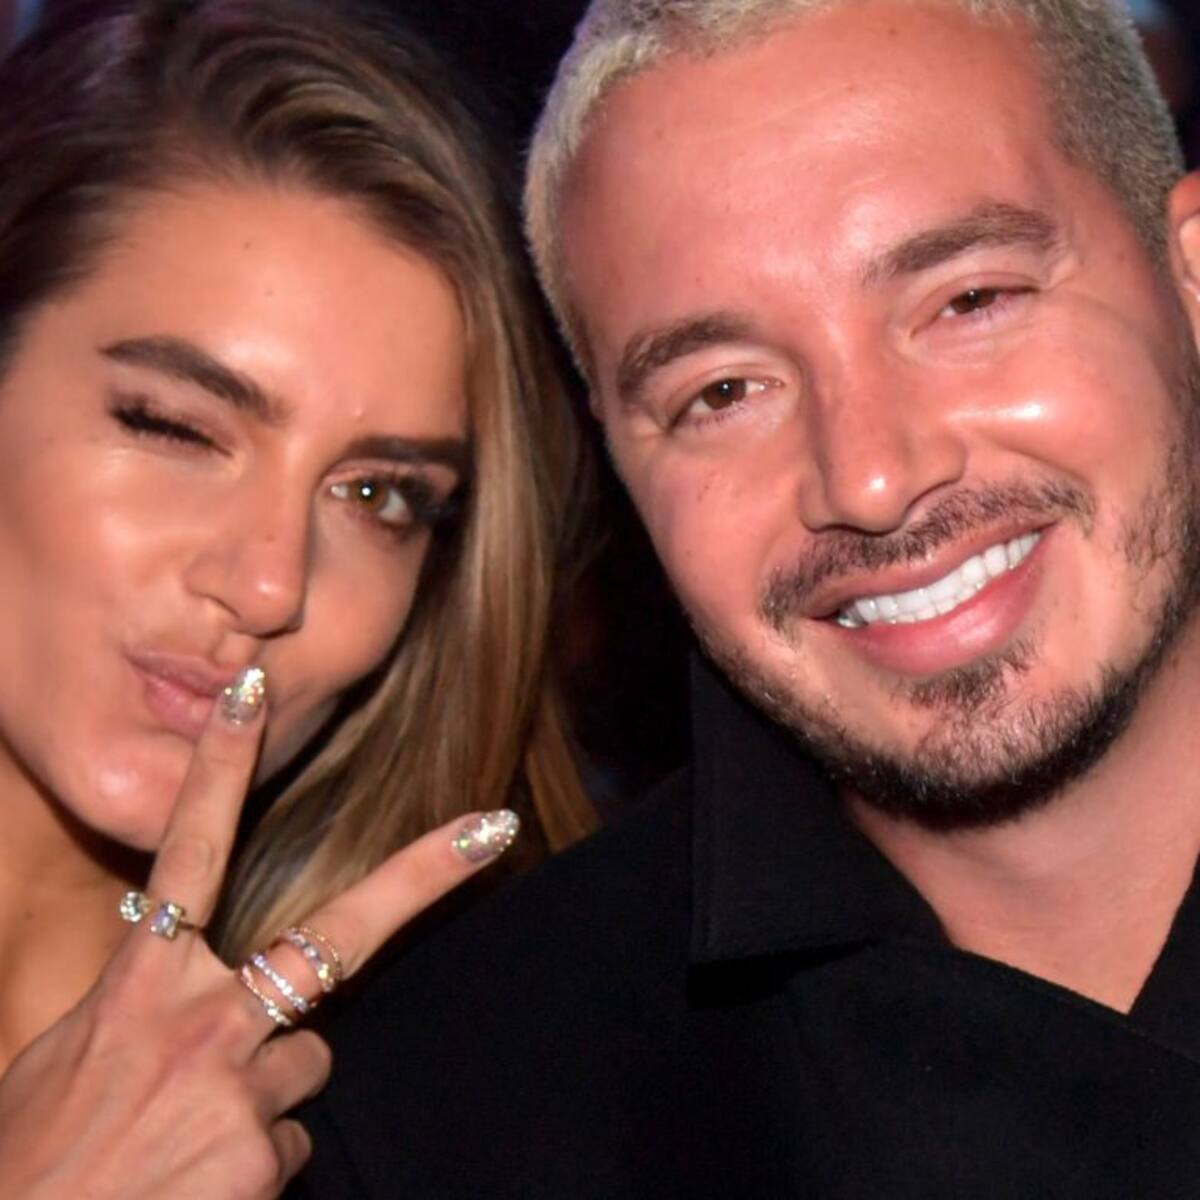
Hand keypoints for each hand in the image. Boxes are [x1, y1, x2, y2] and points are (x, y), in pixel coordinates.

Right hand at [0, 669, 513, 1198]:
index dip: (222, 762)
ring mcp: (240, 1088)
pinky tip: (194, 1191)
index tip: (253, 690)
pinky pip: (289, 1148)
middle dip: (423, 874)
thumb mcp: (61, 1057)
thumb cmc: (24, 1159)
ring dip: (266, 1097)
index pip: (191, 848)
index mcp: (142, 982)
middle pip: (336, 936)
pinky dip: (251, 1168)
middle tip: (493, 827)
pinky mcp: (259, 1159)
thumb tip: (178, 1000)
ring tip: (188, 1145)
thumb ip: (136, 1008)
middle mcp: (204, 1019)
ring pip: (308, 1065)